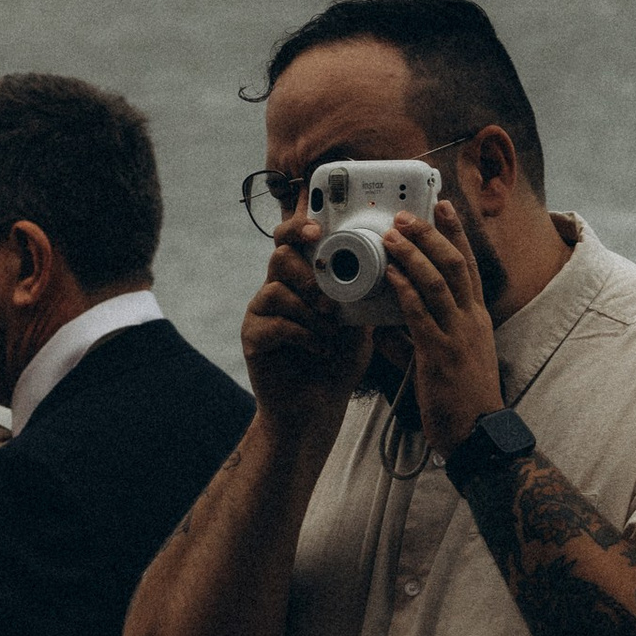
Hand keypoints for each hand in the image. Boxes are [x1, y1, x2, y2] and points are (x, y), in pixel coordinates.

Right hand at [242, 216, 372, 428]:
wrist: (318, 408)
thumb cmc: (337, 363)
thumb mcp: (359, 323)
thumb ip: (361, 293)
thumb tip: (382, 261)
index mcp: (302, 280)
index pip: (293, 240)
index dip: (299, 227)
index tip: (317, 229)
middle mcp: (278, 290)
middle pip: (280, 256)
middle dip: (309, 274)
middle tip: (329, 301)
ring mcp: (261, 313)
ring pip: (277, 290)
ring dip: (310, 312)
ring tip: (329, 332)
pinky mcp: (253, 338)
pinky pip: (272, 322)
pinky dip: (302, 335)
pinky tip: (319, 349)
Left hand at [376, 197, 504, 456]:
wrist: (477, 434)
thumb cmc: (461, 400)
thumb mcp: (446, 360)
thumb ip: (419, 339)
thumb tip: (387, 326)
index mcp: (476, 319)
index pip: (467, 266)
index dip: (455, 234)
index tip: (442, 207)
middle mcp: (472, 320)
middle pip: (455, 265)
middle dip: (430, 235)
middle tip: (407, 215)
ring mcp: (459, 335)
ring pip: (437, 283)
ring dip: (412, 255)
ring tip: (390, 236)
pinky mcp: (441, 355)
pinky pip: (420, 314)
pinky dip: (403, 291)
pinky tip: (388, 276)